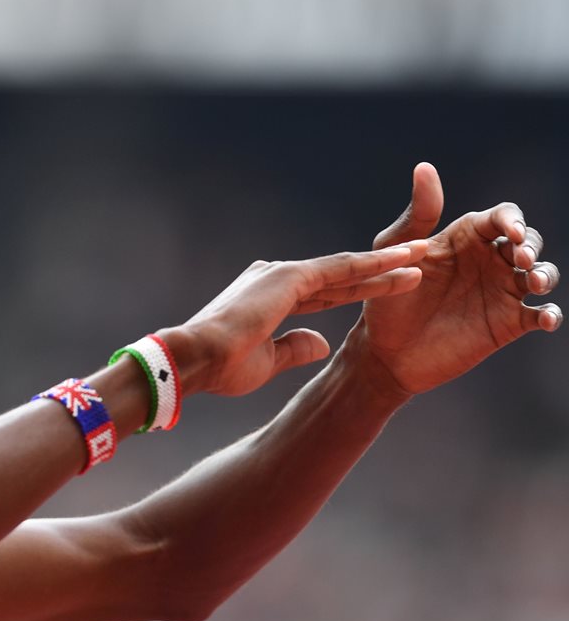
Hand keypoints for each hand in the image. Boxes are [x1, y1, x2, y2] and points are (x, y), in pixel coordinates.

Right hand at [168, 240, 427, 396]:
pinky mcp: (290, 277)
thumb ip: (296, 348)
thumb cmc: (221, 366)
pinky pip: (342, 269)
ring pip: (346, 269)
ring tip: (423, 254)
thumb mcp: (268, 362)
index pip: (325, 294)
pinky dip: (375, 265)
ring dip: (387, 263)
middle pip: (341, 276)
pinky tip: (404, 260)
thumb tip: (323, 342)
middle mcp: (276, 277)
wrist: (195, 359)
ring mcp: (284, 274)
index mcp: (270, 297)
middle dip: (379, 271)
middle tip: (416, 261)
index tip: (386, 289)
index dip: (357, 291)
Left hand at [353, 162, 561, 395]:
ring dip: (546, 274)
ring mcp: (501, 291)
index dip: (512, 220)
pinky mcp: (508, 323)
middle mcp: (489, 260)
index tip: (509, 234)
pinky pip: (540, 314)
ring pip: (542, 273)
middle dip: (531, 245)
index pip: (502, 217)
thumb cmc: (386, 298)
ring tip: (534, 282)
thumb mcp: (395, 253)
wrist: (385, 350)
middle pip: (528, 240)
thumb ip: (417, 215)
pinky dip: (551, 314)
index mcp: (466, 238)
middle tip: (522, 259)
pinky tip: (545, 318)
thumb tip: (424, 168)